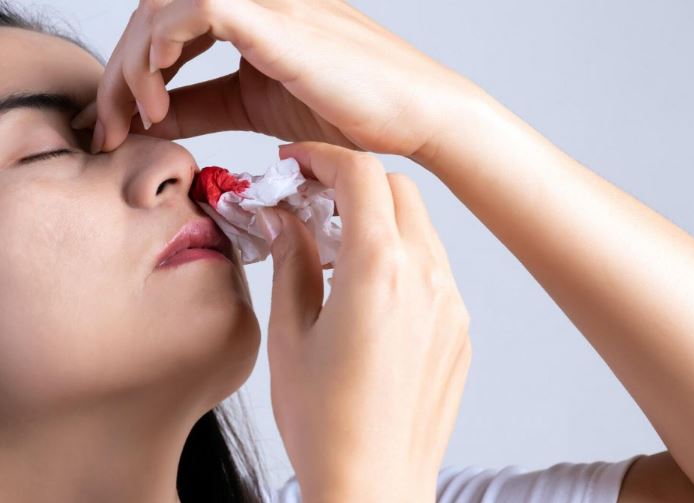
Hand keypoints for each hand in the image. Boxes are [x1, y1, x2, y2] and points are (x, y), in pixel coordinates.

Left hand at [73, 0, 469, 159]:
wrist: (413, 115)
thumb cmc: (350, 110)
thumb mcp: (254, 108)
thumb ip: (204, 106)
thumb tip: (155, 119)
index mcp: (248, 14)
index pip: (165, 25)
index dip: (131, 72)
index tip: (118, 127)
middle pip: (153, 11)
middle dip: (120, 72)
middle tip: (108, 128)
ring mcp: (266, 2)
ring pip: (164, 5)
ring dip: (134, 62)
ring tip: (137, 116)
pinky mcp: (278, 20)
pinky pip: (199, 9)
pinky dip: (164, 45)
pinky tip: (159, 90)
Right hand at [263, 141, 470, 502]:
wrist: (375, 486)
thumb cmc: (325, 424)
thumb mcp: (290, 335)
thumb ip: (291, 262)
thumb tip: (286, 219)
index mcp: (378, 271)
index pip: (362, 176)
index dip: (324, 157)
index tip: (296, 164)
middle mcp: (426, 277)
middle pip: (398, 189)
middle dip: (353, 181)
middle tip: (311, 201)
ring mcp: (451, 303)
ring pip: (419, 225)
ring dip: (378, 218)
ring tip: (334, 247)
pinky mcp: (459, 327)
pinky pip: (433, 266)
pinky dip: (400, 254)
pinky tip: (366, 287)